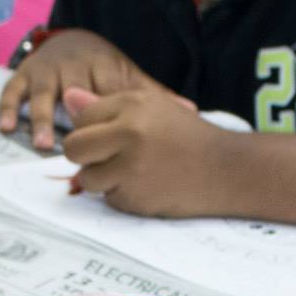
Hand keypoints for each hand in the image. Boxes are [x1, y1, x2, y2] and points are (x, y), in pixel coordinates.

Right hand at [0, 30, 172, 152]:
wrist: (72, 39)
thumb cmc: (105, 70)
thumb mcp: (128, 79)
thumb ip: (154, 97)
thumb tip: (191, 111)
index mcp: (103, 65)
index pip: (106, 89)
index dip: (108, 112)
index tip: (116, 139)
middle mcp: (73, 64)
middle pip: (73, 91)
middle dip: (74, 118)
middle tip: (79, 149)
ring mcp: (46, 69)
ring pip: (41, 93)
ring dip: (40, 119)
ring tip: (43, 145)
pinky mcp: (24, 73)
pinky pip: (12, 89)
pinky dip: (8, 107)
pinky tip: (7, 127)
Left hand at [60, 87, 225, 217]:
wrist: (227, 170)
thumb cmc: (188, 136)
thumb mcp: (152, 107)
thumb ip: (107, 105)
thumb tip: (67, 97)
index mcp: (131, 106)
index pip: (82, 118)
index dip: (93, 129)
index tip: (114, 136)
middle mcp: (128, 134)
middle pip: (73, 148)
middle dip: (83, 156)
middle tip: (106, 158)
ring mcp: (130, 169)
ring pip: (87, 178)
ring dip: (102, 179)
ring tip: (131, 172)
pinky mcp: (135, 199)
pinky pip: (108, 199)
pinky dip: (122, 196)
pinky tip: (147, 186)